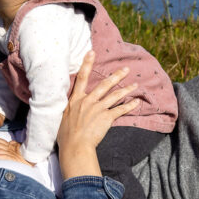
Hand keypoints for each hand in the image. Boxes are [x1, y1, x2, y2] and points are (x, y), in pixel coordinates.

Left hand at [0, 139, 33, 165]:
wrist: (35, 159)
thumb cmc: (28, 156)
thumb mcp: (20, 149)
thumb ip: (14, 145)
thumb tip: (10, 143)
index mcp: (12, 146)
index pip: (0, 142)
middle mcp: (12, 148)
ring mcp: (13, 153)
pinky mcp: (14, 159)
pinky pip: (5, 156)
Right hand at [56, 51, 138, 177]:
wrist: (74, 146)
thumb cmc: (65, 136)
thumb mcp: (62, 117)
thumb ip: (68, 109)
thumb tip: (68, 107)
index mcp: (75, 100)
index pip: (82, 78)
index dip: (87, 63)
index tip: (92, 52)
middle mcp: (87, 101)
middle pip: (104, 84)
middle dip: (117, 76)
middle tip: (126, 69)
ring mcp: (98, 109)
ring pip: (115, 95)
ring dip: (126, 90)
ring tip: (135, 85)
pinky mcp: (106, 118)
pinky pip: (120, 110)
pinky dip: (129, 106)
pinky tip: (136, 103)